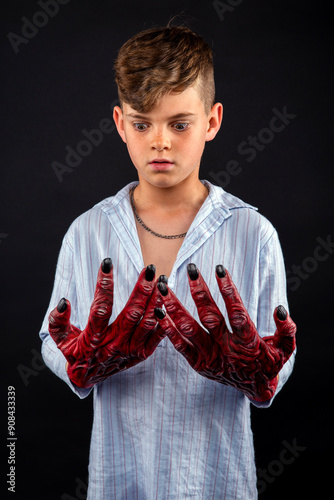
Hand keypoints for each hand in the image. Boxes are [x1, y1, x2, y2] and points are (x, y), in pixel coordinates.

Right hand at [48, 259, 164, 387]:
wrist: (88, 378)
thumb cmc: (75, 353)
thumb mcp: (61, 340)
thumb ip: (58, 322)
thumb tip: (64, 302)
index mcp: (94, 338)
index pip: (100, 309)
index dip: (104, 286)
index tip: (107, 263)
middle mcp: (114, 344)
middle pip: (131, 314)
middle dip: (141, 290)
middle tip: (149, 269)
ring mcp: (130, 349)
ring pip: (147, 323)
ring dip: (156, 301)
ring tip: (162, 281)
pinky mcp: (141, 354)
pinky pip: (156, 338)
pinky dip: (164, 321)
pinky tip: (168, 302)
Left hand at [155, 264, 295, 401]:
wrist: (256, 389)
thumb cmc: (269, 362)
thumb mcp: (285, 348)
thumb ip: (286, 329)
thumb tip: (279, 309)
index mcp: (248, 343)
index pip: (237, 313)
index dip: (229, 291)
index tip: (220, 269)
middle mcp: (227, 349)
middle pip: (210, 317)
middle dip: (199, 292)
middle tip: (190, 269)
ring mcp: (211, 357)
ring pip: (190, 330)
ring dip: (175, 307)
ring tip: (164, 287)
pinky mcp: (199, 364)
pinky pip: (181, 346)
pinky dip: (169, 330)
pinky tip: (158, 313)